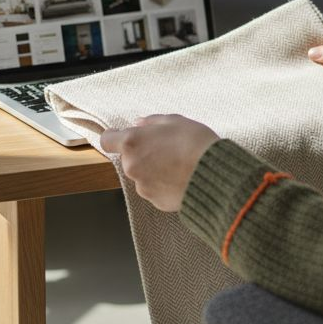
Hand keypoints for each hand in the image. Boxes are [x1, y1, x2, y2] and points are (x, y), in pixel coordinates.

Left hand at [99, 114, 219, 212]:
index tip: (122, 136)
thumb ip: (152, 122)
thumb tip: (139, 124)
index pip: (107, 140)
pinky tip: (182, 179)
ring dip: (155, 171)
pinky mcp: (156, 202)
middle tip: (167, 150)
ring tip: (179, 166)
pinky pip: (156, 191)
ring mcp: (143, 187)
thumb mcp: (175, 121)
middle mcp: (132, 166)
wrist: (215, 176)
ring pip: (143, 176)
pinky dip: (165, 186)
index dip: (114, 138)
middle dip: (143, 155)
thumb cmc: (196, 144)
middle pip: (129, 159)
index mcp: (132, 142)